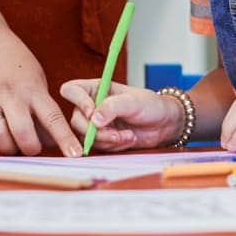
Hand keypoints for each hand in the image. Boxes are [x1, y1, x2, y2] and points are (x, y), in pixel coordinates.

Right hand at [0, 28, 82, 156]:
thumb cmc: (16, 64)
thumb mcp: (37, 80)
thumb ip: (43, 110)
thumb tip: (52, 143)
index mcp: (33, 88)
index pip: (53, 117)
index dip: (65, 138)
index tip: (75, 155)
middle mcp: (11, 93)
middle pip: (22, 132)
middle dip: (30, 148)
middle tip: (30, 147)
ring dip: (6, 148)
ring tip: (9, 144)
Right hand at [58, 78, 183, 151]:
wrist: (163, 125)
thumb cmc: (150, 105)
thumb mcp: (133, 101)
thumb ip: (113, 107)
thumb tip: (94, 118)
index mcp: (95, 89)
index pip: (72, 90)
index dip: (78, 101)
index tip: (93, 113)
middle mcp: (91, 105)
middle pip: (76, 120)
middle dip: (96, 131)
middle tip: (116, 133)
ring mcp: (95, 124)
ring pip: (86, 137)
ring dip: (108, 140)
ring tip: (129, 135)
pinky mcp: (102, 139)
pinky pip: (98, 147)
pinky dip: (114, 146)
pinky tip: (128, 139)